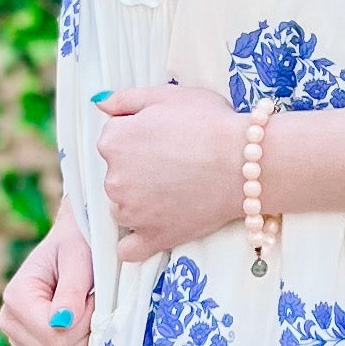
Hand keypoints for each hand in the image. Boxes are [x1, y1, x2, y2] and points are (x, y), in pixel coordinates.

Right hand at [0, 203, 94, 345]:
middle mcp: (11, 325)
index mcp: (16, 298)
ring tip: (89, 323)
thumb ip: (71, 290)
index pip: (54, 336)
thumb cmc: (78, 246)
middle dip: (88, 339)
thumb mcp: (78, 257)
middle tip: (95, 309)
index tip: (94, 297)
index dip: (84, 324)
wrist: (74, 247)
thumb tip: (62, 322)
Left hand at [94, 84, 244, 265]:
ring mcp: (132, 212)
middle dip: (137, 171)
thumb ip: (125, 99)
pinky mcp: (153, 237)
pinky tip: (151, 231)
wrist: (244, 162)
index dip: (138, 138)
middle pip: (116, 175)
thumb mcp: (166, 95)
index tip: (162, 139)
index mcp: (113, 141)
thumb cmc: (210, 123)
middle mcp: (113, 178)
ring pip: (122, 208)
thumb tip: (100, 106)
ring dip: (139, 203)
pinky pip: (129, 250)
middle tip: (173, 164)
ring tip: (175, 191)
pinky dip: (135, 243)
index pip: (113, 141)